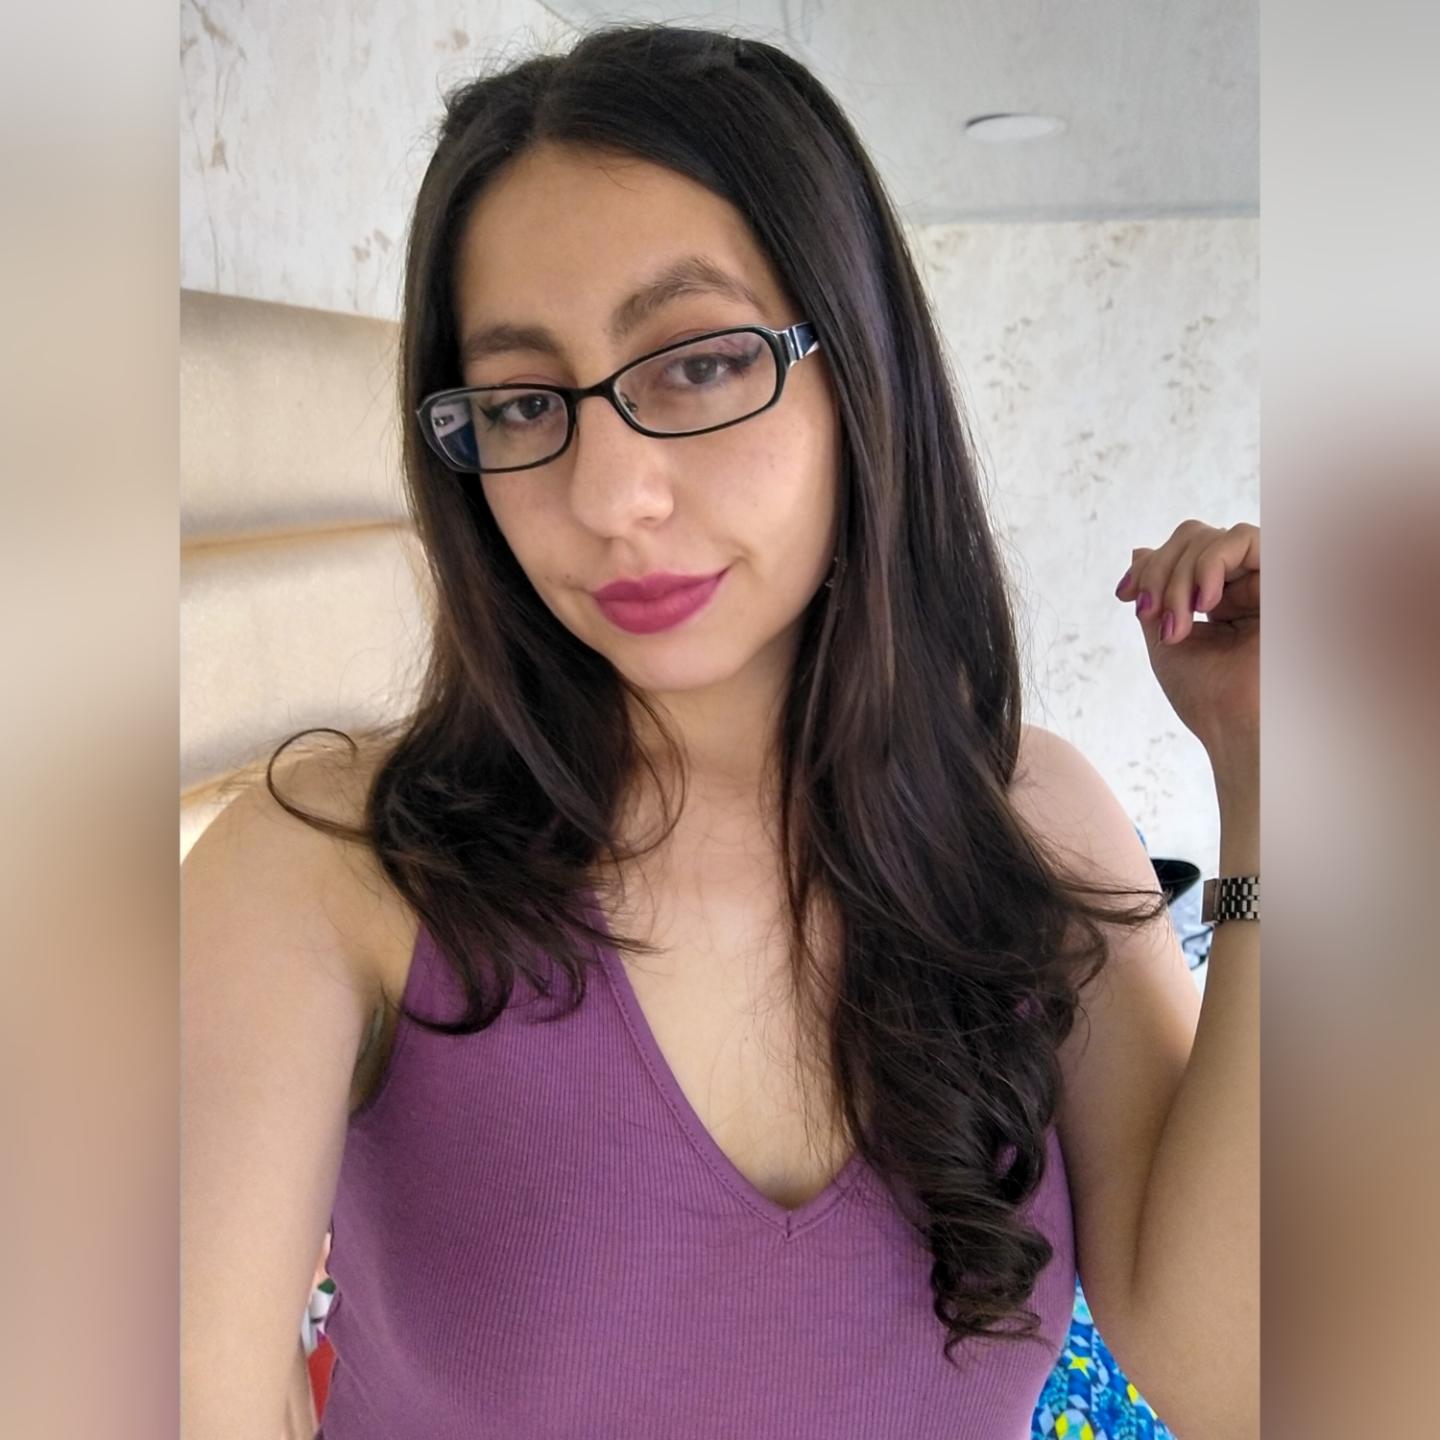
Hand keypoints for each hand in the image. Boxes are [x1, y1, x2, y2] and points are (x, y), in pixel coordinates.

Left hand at [1115, 520, 1258, 773]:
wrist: (1238, 728)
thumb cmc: (1207, 698)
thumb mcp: (1166, 640)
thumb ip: (1157, 594)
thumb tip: (1139, 550)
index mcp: (1218, 599)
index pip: (1180, 553)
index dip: (1149, 566)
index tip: (1125, 596)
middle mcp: (1243, 584)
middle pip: (1192, 536)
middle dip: (1159, 571)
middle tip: (1149, 612)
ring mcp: (1264, 580)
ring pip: (1213, 537)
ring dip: (1180, 575)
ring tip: (1177, 622)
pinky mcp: (1284, 577)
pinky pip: (1244, 537)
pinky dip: (1210, 563)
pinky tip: (1204, 602)